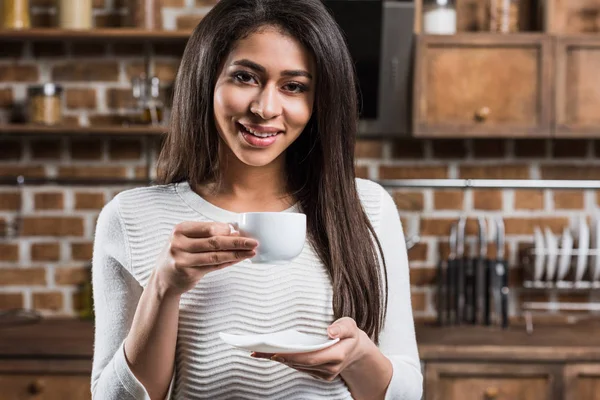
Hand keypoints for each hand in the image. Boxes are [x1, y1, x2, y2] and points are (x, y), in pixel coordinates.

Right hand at [153, 221, 257, 295]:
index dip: (227, 230)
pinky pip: (213, 267)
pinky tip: (239, 260)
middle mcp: (179, 243)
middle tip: (254, 242)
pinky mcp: (188, 273)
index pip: (209, 228)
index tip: (242, 232)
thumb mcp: (188, 239)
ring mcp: (182, 259)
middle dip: (237, 242)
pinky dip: (228, 263)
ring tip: (251, 252)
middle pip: (214, 242)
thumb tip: (235, 231)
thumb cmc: (180, 253)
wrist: (163, 277)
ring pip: (215, 256)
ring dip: (236, 254)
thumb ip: (208, 234)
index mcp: (180, 230)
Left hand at [251, 317, 367, 381]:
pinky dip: (285, 360)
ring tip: (258, 351)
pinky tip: (269, 354)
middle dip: (279, 357)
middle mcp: (329, 369)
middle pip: (300, 364)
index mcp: (337, 357)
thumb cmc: (350, 335)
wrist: (356, 351)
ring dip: (278, 359)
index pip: (311, 358)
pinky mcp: (317, 374)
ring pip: (297, 367)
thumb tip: (331, 332)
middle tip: (259, 350)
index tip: (276, 352)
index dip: (293, 356)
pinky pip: (299, 367)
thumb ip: (342, 327)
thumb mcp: (351, 326)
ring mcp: (323, 374)